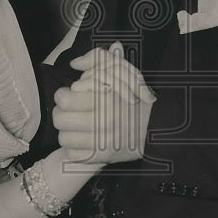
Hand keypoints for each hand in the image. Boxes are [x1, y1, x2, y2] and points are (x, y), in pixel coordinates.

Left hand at [52, 42, 155, 162]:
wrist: (157, 126)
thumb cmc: (136, 98)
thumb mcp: (122, 73)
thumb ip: (98, 60)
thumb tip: (75, 62)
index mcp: (106, 100)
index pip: (65, 100)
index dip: (62, 95)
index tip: (67, 95)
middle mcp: (102, 122)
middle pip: (60, 120)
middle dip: (61, 113)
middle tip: (67, 111)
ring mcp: (102, 142)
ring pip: (64, 138)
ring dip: (67, 131)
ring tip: (74, 126)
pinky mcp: (103, 157)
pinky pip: (74, 155)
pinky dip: (74, 149)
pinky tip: (81, 140)